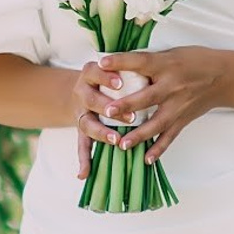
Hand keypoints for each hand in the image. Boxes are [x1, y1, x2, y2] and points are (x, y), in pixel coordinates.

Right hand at [70, 59, 133, 177]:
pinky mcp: (82, 129)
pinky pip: (82, 145)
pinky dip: (84, 160)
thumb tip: (151, 60)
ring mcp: (81, 112)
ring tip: (116, 140)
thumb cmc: (108, 75)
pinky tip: (84, 174)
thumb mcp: (114, 66)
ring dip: (101, 133)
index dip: (106, 78)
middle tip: (128, 116)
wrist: (86, 86)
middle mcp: (82, 93)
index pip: (96, 73)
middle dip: (108, 107)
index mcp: (90, 74)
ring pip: (87, 124)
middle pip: (91, 100)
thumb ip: (127, 64)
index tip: (120, 82)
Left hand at [94, 45, 229, 162]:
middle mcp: (172, 86)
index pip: (141, 62)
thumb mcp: (172, 53)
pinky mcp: (183, 119)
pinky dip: (159, 149)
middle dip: (127, 105)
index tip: (102, 62)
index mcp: (166, 65)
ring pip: (156, 123)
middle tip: (107, 112)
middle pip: (146, 97)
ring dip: (139, 135)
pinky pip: (170, 136)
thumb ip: (149, 61)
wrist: (224, 77)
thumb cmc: (195, 60)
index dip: (121, 61)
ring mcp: (178, 106)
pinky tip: (147, 159)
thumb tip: (121, 63)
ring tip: (122, 144)